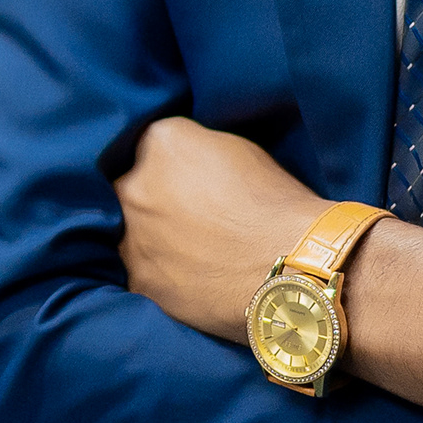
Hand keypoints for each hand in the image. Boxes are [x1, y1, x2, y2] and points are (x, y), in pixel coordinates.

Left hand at [116, 116, 322, 336]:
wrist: (296, 270)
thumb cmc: (278, 205)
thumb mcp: (237, 149)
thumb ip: (195, 148)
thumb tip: (181, 161)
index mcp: (161, 141)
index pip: (147, 144)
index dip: (166, 163)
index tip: (182, 178)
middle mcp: (134, 185)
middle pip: (129, 185)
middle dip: (150, 197)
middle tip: (184, 216)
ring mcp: (131, 235)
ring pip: (126, 230)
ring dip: (148, 236)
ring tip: (187, 250)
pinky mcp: (138, 281)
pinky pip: (138, 270)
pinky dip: (157, 272)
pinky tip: (186, 276)